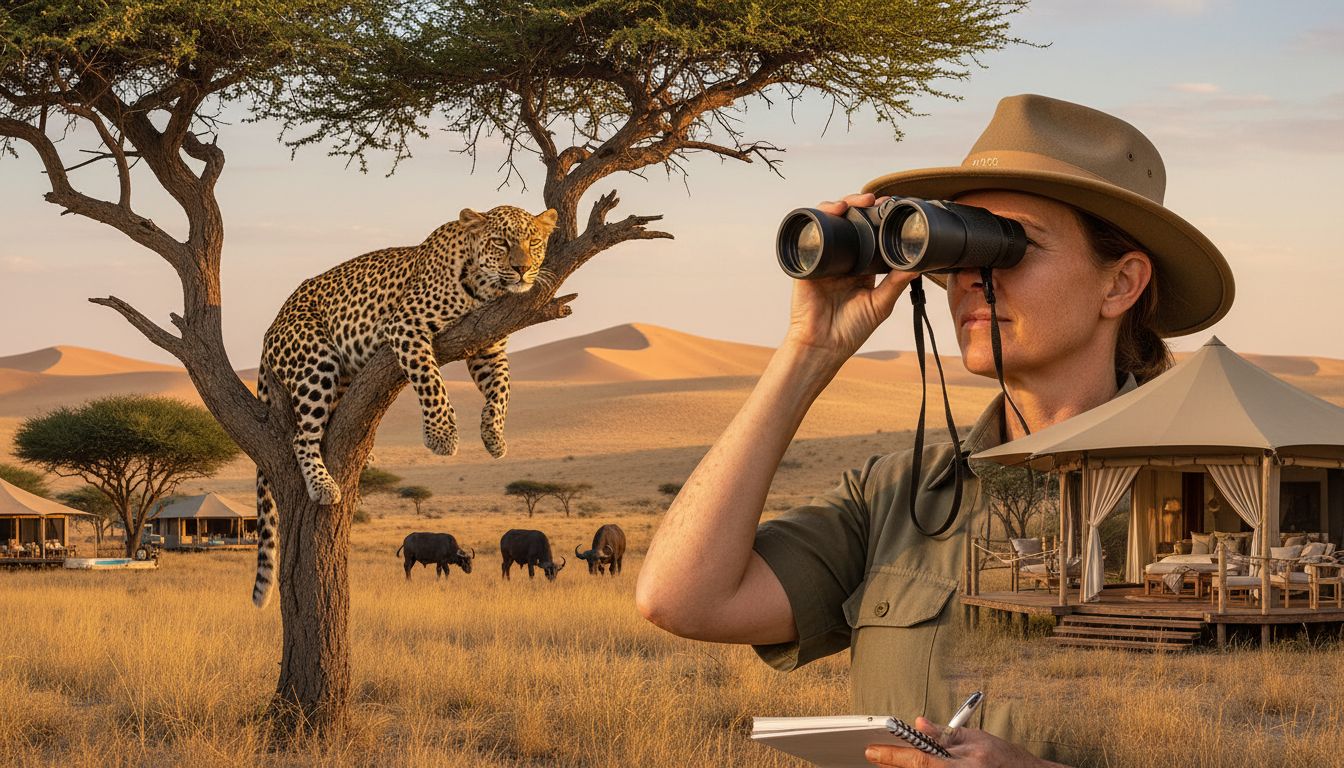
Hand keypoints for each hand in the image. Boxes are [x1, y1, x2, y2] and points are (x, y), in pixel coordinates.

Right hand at [784, 193, 917, 363]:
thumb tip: (918, 265)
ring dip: (840, 206)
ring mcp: (824, 258)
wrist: (822, 345)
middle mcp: (842, 258)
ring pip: (830, 222)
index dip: (877, 217)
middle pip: (849, 222)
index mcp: (860, 267)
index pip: (869, 234)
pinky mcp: (807, 261)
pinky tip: (832, 211)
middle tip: (874, 200)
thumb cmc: (850, 330)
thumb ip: (896, 283)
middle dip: (860, 205)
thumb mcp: (880, 304)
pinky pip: (811, 234)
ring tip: (853, 203)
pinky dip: (819, 218)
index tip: (890, 206)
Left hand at [865, 717, 1068, 767]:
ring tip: (886, 761)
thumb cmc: (1006, 759)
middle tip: (873, 754)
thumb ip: (946, 734)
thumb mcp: (977, 739)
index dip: (892, 755)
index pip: (919, 759)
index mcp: (961, 764)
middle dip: (891, 765)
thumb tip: (918, 724)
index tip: (871, 750)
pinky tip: (905, 766)